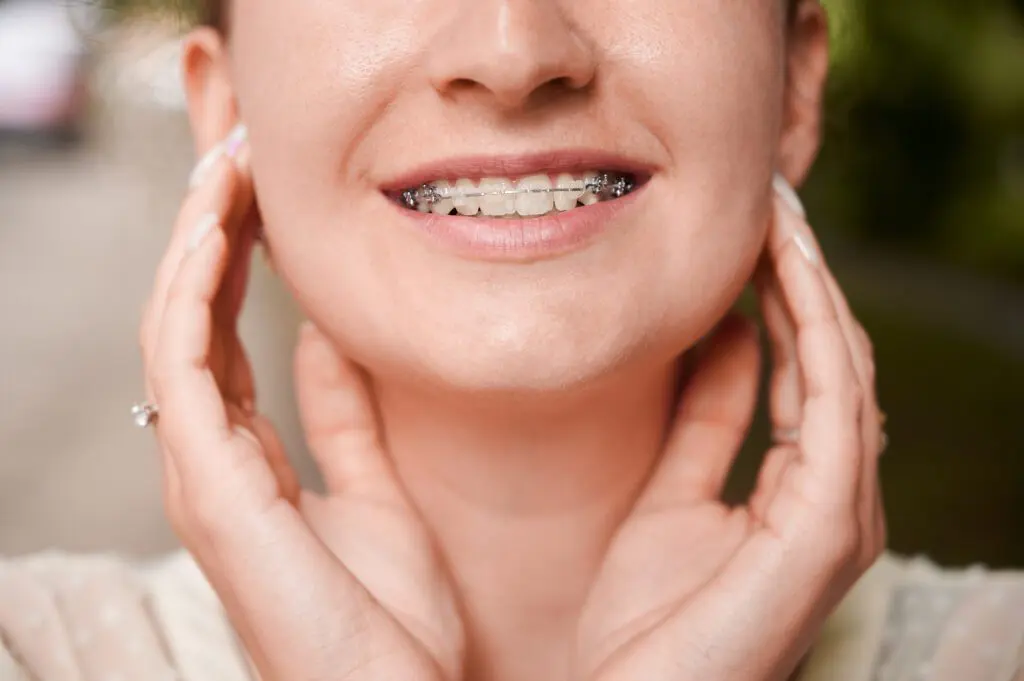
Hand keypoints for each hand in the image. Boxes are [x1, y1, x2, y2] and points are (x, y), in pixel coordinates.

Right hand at [139, 126, 463, 680]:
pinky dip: (191, 295)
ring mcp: (202, 474)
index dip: (236, 258)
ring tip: (221, 167)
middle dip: (208, 231)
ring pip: (174, 329)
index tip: (263, 190)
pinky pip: (182, 371)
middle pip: (191, 318)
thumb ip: (343, 416)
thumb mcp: (377, 490)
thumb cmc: (390, 619)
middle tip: (234, 154)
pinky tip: (215, 231)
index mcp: (250, 458)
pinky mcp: (208, 489)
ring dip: (194, 242)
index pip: (224, 334)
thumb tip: (323, 336)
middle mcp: (213, 458)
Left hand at [577, 177, 884, 680]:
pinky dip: (812, 330)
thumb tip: (723, 336)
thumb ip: (706, 420)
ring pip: (841, 369)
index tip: (750, 233)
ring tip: (780, 216)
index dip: (780, 298)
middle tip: (771, 202)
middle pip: (830, 360)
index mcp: (801, 493)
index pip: (803, 373)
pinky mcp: (826, 527)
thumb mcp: (670, 496)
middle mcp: (835, 499)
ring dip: (812, 287)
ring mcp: (840, 514)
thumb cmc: (644, 621)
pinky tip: (786, 271)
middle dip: (802, 278)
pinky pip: (829, 404)